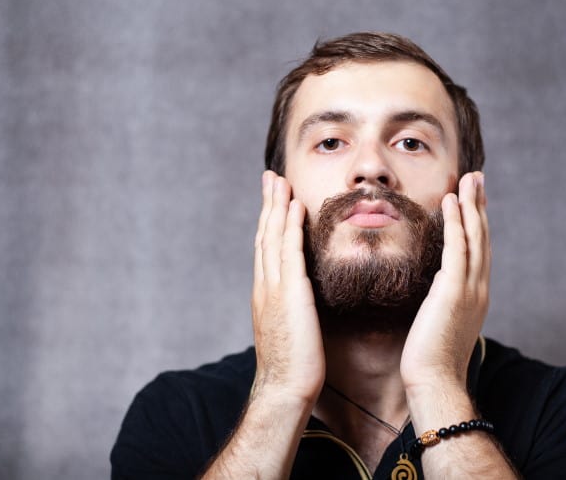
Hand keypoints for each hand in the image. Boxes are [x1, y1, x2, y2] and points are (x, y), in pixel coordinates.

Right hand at [251, 171, 324, 402]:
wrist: (284, 388)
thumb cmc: (293, 365)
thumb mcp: (290, 328)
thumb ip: (291, 307)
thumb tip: (300, 297)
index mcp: (265, 293)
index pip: (266, 248)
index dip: (269, 220)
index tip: (273, 198)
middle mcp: (265, 285)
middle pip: (265, 235)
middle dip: (268, 204)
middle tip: (271, 176)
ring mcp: (274, 288)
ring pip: (273, 238)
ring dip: (277, 206)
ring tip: (280, 181)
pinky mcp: (290, 293)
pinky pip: (290, 252)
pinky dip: (291, 227)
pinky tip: (295, 207)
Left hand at [400, 171, 490, 392]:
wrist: (435, 381)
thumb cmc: (431, 358)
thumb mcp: (441, 322)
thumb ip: (444, 302)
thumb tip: (437, 291)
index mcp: (476, 296)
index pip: (479, 251)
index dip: (477, 222)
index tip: (474, 199)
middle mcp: (479, 288)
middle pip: (483, 237)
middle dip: (480, 205)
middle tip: (477, 178)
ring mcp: (471, 289)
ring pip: (475, 237)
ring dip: (471, 205)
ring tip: (468, 179)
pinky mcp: (455, 290)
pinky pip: (458, 248)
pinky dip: (456, 222)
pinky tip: (451, 201)